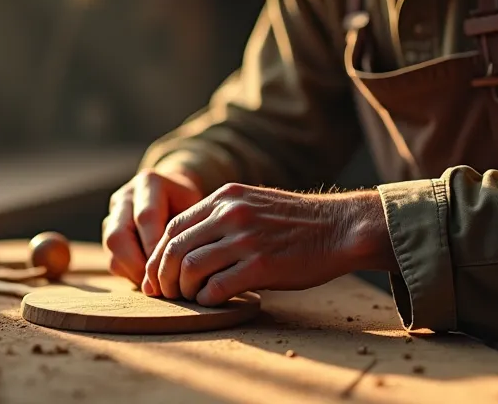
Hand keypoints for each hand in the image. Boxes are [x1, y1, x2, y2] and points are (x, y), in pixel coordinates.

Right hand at [102, 170, 203, 283]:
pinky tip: (150, 279)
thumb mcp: (195, 207)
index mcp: (148, 184)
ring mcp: (113, 214)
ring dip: (133, 271)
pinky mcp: (109, 233)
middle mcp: (125, 197)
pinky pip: (113, 259)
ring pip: (112, 250)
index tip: (170, 269)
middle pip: (118, 236)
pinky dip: (131, 273)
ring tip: (156, 284)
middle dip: (137, 264)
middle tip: (158, 283)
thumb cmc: (190, 204)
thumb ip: (186, 230)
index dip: (156, 246)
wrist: (175, 194)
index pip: (146, 218)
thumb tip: (177, 269)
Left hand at [142, 183, 395, 305]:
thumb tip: (190, 244)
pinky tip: (212, 301)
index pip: (174, 226)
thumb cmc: (299, 223)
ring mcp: (245, 238)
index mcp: (226, 197)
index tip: (157, 274)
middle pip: (174, 248)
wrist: (341, 227)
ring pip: (189, 267)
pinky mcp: (260, 265)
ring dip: (182, 289)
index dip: (159, 254)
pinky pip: (217, 286)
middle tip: (162, 293)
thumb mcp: (255, 204)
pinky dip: (207, 298)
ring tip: (189, 298)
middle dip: (162, 275)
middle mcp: (231, 213)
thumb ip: (223, 217)